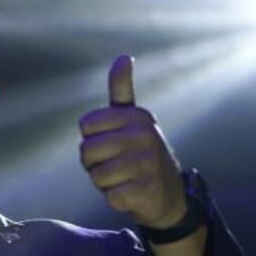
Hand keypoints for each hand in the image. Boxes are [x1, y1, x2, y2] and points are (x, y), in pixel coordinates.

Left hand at [79, 54, 185, 228]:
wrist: (169, 195)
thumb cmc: (140, 155)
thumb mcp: (133, 120)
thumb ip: (122, 90)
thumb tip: (123, 56)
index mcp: (137, 116)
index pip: (86, 125)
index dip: (91, 139)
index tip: (110, 144)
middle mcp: (145, 136)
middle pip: (87, 151)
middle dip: (94, 164)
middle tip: (116, 166)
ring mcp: (147, 163)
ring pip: (97, 175)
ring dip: (104, 183)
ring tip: (124, 180)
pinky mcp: (146, 190)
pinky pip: (110, 196)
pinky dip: (115, 199)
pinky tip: (130, 194)